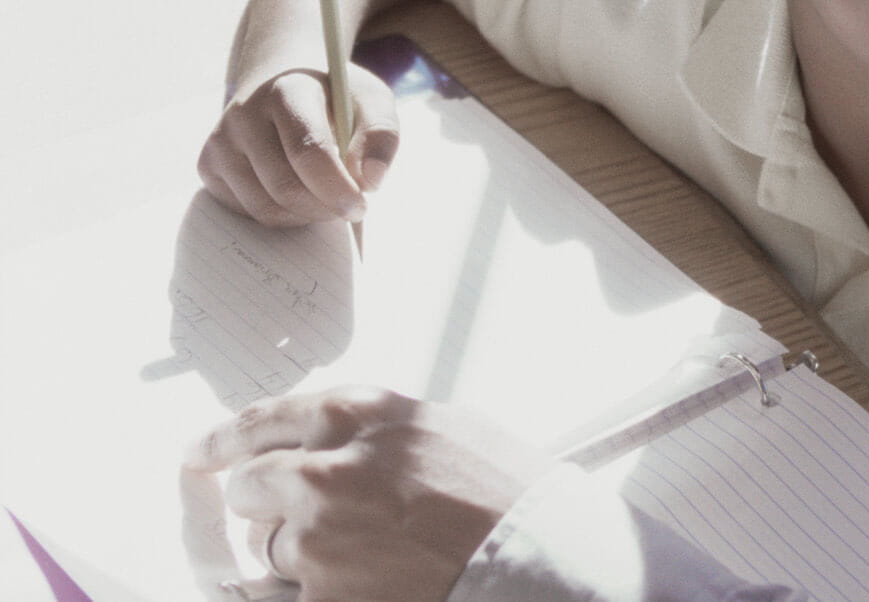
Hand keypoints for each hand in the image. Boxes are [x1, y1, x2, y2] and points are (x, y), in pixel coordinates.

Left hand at [184, 386, 552, 601]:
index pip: (261, 420)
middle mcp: (325, 469)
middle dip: (267, 502)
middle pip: (250, 486)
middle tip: (307, 514)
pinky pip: (294, 595)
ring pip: (272, 547)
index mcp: (357, 415)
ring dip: (305, 552)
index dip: (223, 439)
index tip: (200, 451)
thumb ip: (376, 430)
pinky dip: (322, 592)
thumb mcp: (443, 428)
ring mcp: (318, 538)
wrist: (537, 557)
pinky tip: (370, 581)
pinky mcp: (322, 597)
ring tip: (369, 553)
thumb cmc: (508, 493)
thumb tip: (329, 442)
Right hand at [198, 65, 399, 226]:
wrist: (282, 82)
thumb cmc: (333, 96)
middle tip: (351, 207)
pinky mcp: (209, 165)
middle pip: (286, 187)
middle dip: (325, 208)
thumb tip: (371, 180)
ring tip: (327, 196)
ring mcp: (220, 142)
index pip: (308, 149)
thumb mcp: (370, 100)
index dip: (337, 186)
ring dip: (306, 215)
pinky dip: (282, 215)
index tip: (361, 205)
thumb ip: (381, 134)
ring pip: (266, 207)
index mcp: (287, 90)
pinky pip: (248, 211)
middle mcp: (243, 115)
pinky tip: (298, 192)